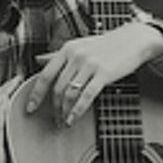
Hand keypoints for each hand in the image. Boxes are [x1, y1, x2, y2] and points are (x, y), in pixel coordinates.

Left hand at [25, 23, 162, 126]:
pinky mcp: (104, 74)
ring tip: (64, 121)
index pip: (45, 75)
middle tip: (54, 120)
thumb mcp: (79, 46)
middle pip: (57, 87)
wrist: (132, 40)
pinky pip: (86, 96)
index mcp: (67, 49)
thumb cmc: (105, 45)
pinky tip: (74, 118)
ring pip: (70, 93)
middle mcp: (76, 56)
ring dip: (64, 111)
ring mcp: (90, 64)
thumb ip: (57, 55)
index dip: (36, 94)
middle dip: (53, 108)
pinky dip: (77, 110)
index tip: (30, 108)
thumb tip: (38, 60)